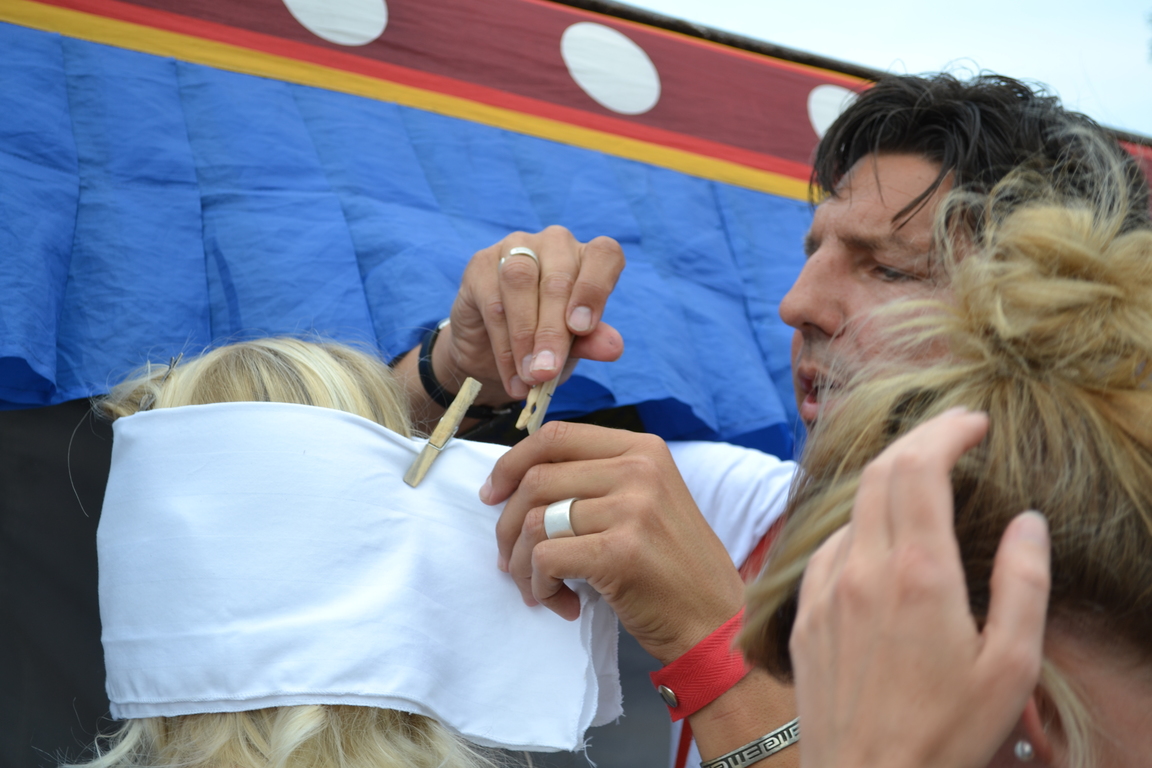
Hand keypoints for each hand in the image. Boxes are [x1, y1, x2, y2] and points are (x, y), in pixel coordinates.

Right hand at [440, 226, 624, 403]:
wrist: (493, 354)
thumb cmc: (544, 340)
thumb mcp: (573, 346)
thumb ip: (591, 342)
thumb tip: (614, 348)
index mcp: (588, 258)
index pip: (604, 254)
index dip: (595, 288)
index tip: (582, 329)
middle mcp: (555, 245)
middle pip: (558, 279)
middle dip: (552, 332)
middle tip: (546, 371)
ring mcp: (516, 247)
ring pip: (520, 282)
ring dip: (524, 335)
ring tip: (529, 376)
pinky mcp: (481, 264)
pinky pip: (492, 302)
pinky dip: (503, 346)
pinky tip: (511, 375)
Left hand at [482, 422, 744, 663]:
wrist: (714, 623)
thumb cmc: (672, 568)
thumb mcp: (645, 502)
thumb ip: (596, 480)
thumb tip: (517, 481)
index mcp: (643, 449)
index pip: (557, 436)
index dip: (512, 463)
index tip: (492, 495)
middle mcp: (639, 470)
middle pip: (537, 478)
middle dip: (507, 525)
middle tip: (508, 560)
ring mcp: (632, 508)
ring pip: (535, 521)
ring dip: (522, 564)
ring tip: (540, 589)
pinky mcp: (620, 552)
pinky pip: (546, 559)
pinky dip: (540, 586)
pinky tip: (561, 603)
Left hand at [790, 409, 1050, 767]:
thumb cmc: (947, 733)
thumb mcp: (1010, 666)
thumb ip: (1023, 583)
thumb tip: (1027, 521)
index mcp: (919, 574)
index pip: (920, 467)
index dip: (946, 431)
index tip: (974, 422)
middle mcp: (863, 568)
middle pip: (879, 471)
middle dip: (917, 440)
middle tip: (952, 435)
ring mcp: (826, 589)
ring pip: (852, 507)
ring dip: (887, 483)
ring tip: (922, 486)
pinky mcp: (806, 613)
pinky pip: (829, 547)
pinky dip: (859, 526)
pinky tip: (879, 542)